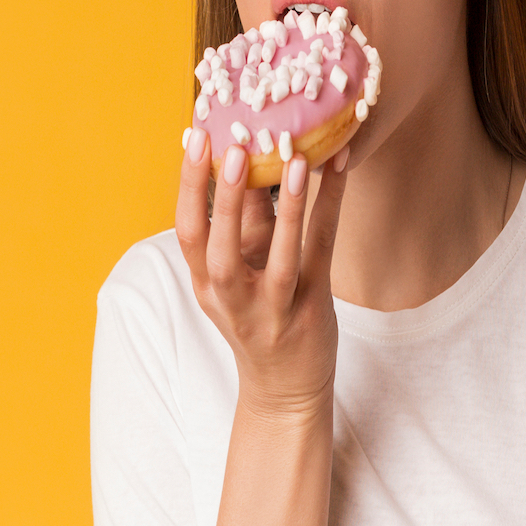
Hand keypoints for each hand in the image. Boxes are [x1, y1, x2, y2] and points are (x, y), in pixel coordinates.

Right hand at [176, 130, 349, 416]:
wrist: (285, 388)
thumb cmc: (259, 316)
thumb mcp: (240, 272)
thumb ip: (242, 219)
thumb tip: (250, 154)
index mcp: (207, 285)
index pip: (187, 233)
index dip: (187, 185)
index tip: (194, 136)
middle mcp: (233, 300)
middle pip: (219, 247)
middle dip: (223, 197)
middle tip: (231, 146)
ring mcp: (275, 308)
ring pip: (279, 256)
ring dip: (287, 206)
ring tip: (294, 158)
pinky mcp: (313, 308)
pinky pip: (323, 251)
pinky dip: (329, 207)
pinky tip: (339, 169)